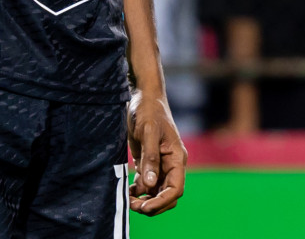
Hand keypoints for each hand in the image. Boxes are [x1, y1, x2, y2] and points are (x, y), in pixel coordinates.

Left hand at [127, 91, 185, 214]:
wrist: (143, 96)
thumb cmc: (149, 110)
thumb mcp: (148, 132)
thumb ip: (150, 158)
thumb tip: (150, 184)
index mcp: (177, 158)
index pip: (175, 189)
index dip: (162, 202)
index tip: (145, 207)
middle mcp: (171, 164)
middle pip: (167, 195)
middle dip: (153, 205)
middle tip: (133, 206)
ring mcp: (160, 164)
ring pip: (156, 192)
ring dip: (144, 200)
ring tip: (128, 199)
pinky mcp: (148, 162)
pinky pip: (146, 184)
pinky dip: (138, 191)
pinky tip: (128, 190)